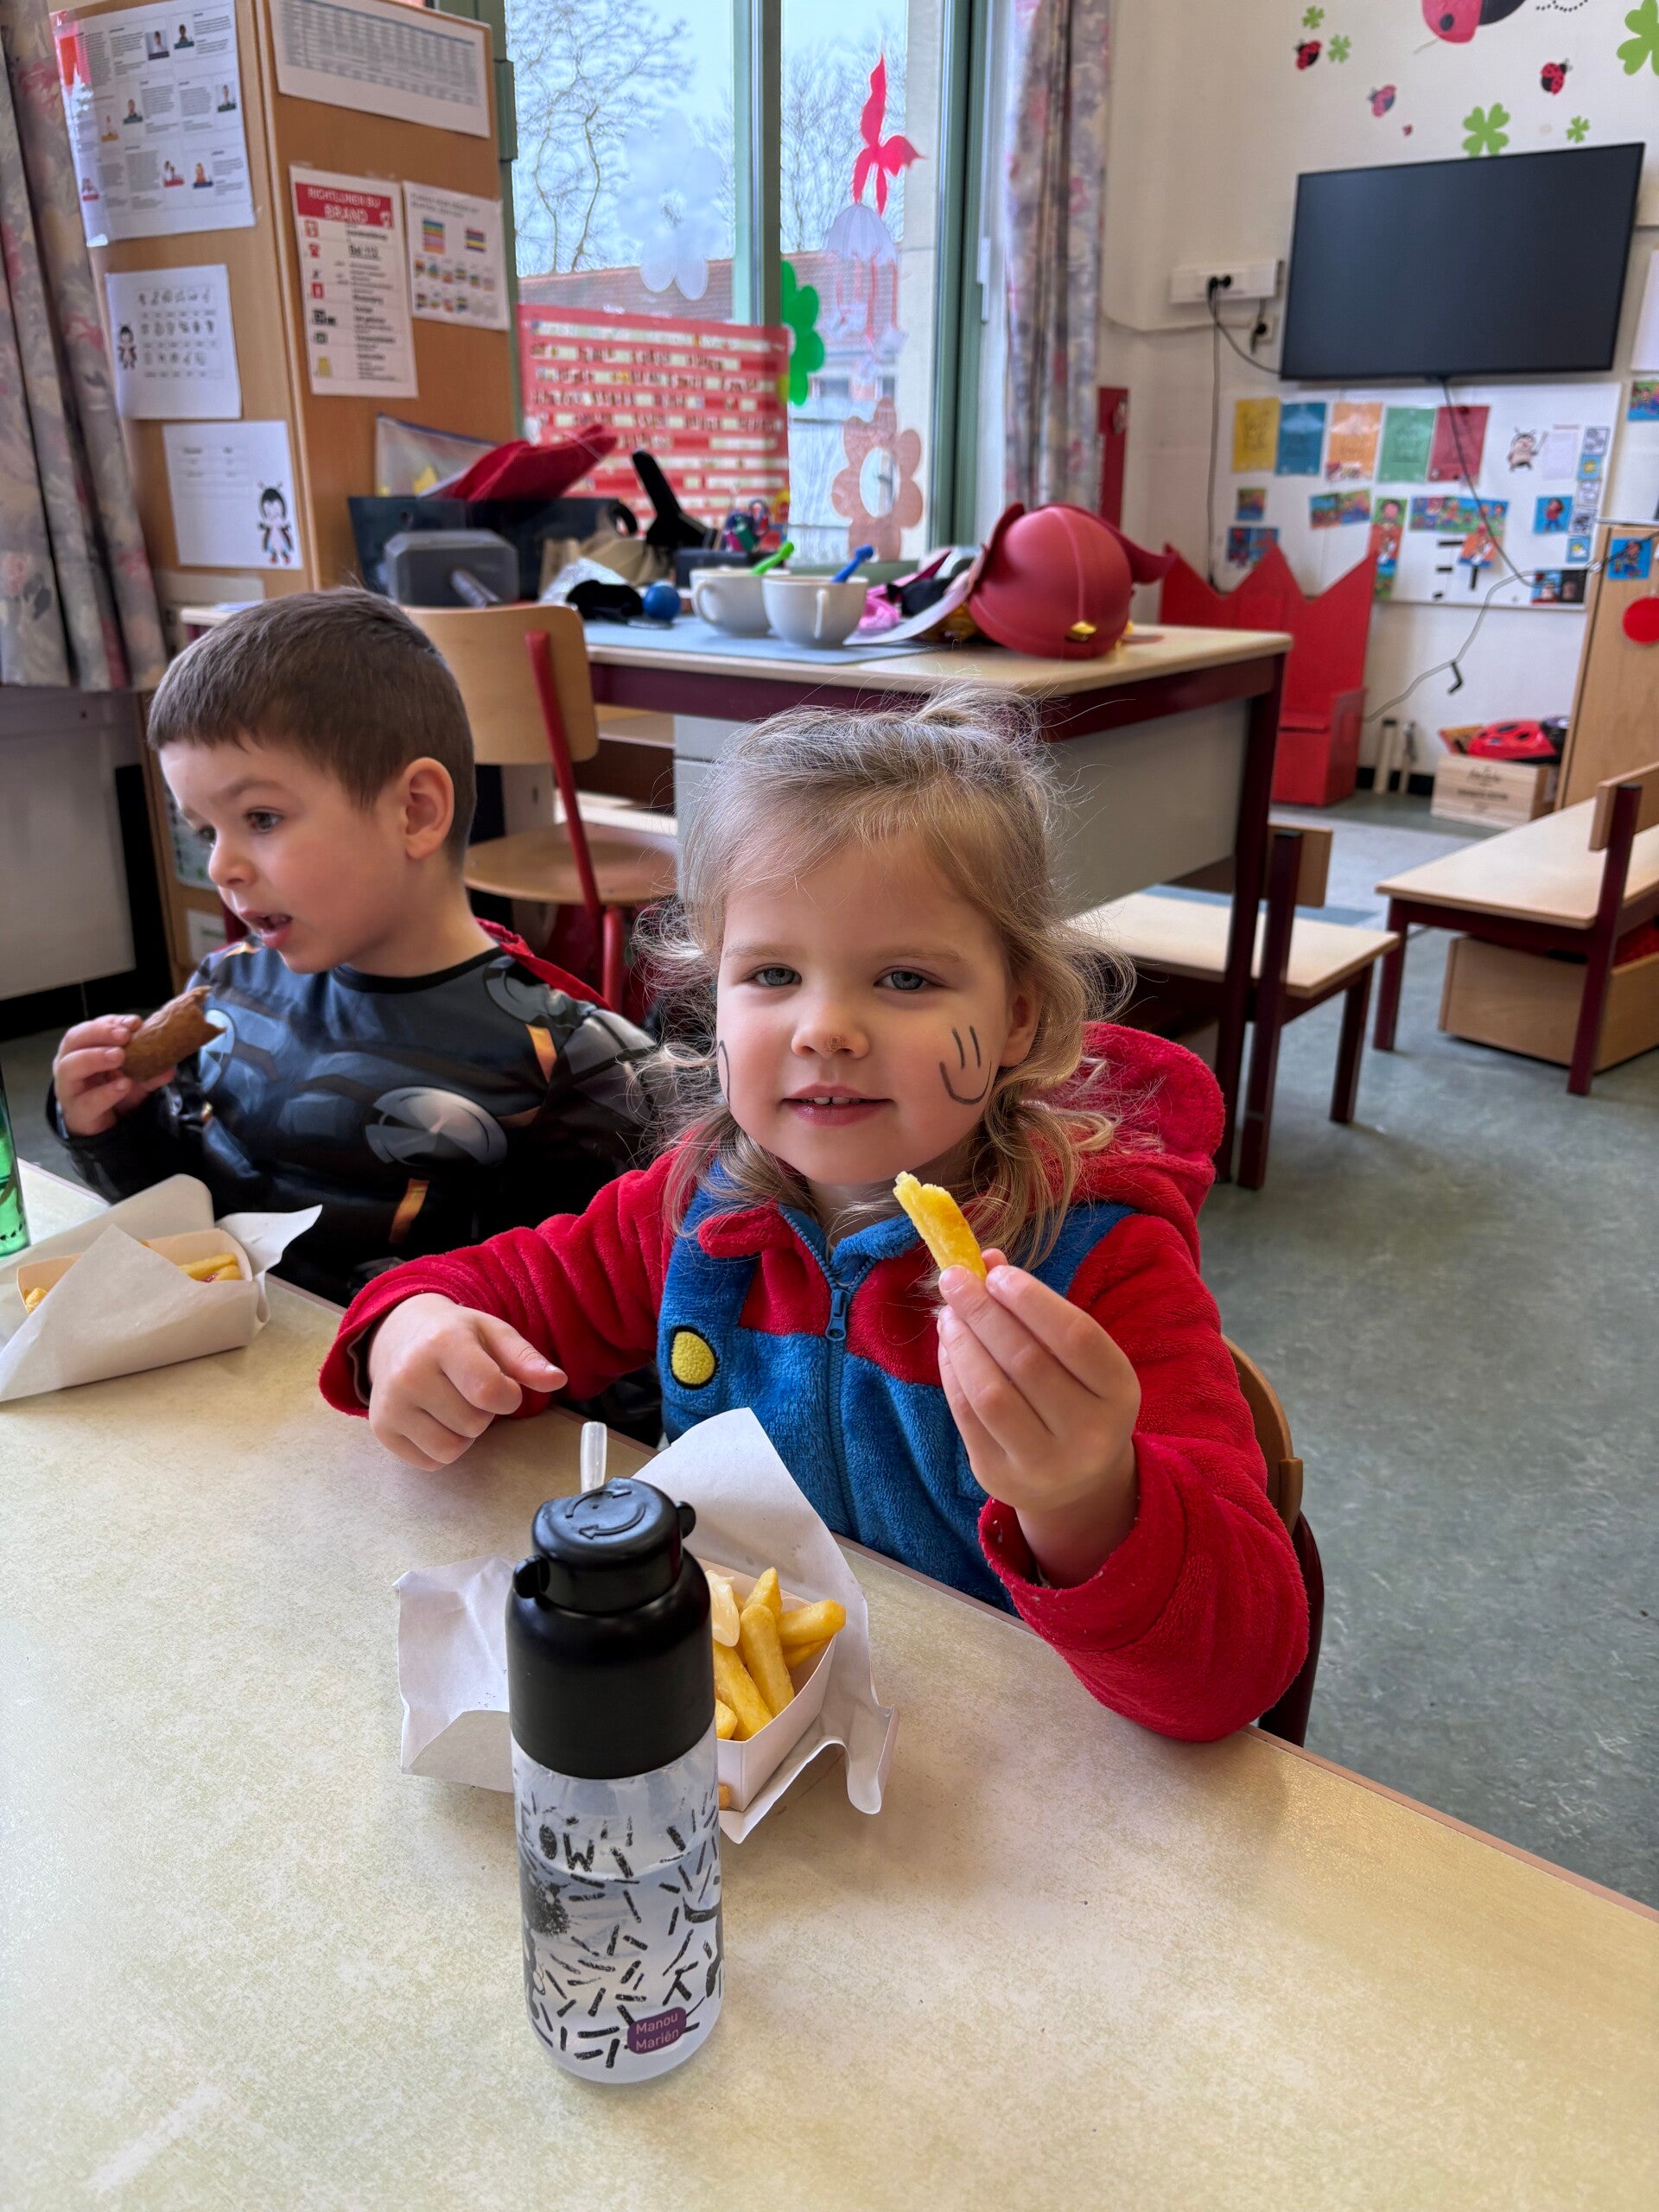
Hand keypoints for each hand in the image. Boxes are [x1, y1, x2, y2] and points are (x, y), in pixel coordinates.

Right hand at [53, 1015, 174, 1137]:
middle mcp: (69, 1063)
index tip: (134, 1023)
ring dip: (95, 1057)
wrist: (103, 1128)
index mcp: (81, 1049)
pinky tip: (123, 1085)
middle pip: (73, 1039)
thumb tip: (171, 1065)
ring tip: (120, 1056)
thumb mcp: (135, 1077)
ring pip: (70, 1067)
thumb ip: (150, 1069)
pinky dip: (106, 1092)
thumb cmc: (112, 1092)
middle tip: (124, 1035)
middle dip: (100, 1032)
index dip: (111, 1022)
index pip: (90, 1028)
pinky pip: (87, 1101)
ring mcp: (69, 1088)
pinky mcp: (76, 1112)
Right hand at [364, 1293, 565, 1470]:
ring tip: (452, 1404)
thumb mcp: (493, 1333)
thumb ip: (526, 1359)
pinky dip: (440, 1447)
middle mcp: (409, 1374)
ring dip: (463, 1434)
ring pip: (451, 1450)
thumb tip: (559, 1381)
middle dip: (483, 1412)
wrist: (396, 1334)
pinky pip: (430, 1462)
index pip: (490, 1392)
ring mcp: (390, 1404)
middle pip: (473, 1424)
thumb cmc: (454, 1335)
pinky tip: (433, 1418)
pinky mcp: (381, 1430)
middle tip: (468, 1388)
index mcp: (443, 1342)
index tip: (502, 1384)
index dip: (508, 1395)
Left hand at [936, 1251, 1140, 1586]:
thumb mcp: (1076, 1357)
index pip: (1076, 1337)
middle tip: (954, 1279)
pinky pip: (967, 1416)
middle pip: (1026, 1361)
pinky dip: (951, 1372)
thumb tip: (984, 1261)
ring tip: (948, 1313)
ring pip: (991, 1393)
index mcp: (1119, 1392)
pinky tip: (948, 1345)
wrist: (1078, 1482)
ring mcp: (1045, 1462)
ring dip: (962, 1343)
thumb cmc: (1075, 1397)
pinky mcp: (1001, 1476)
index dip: (1031, 1300)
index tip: (995, 1273)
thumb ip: (1037, 1310)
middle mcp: (1089, 1432)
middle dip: (984, 1313)